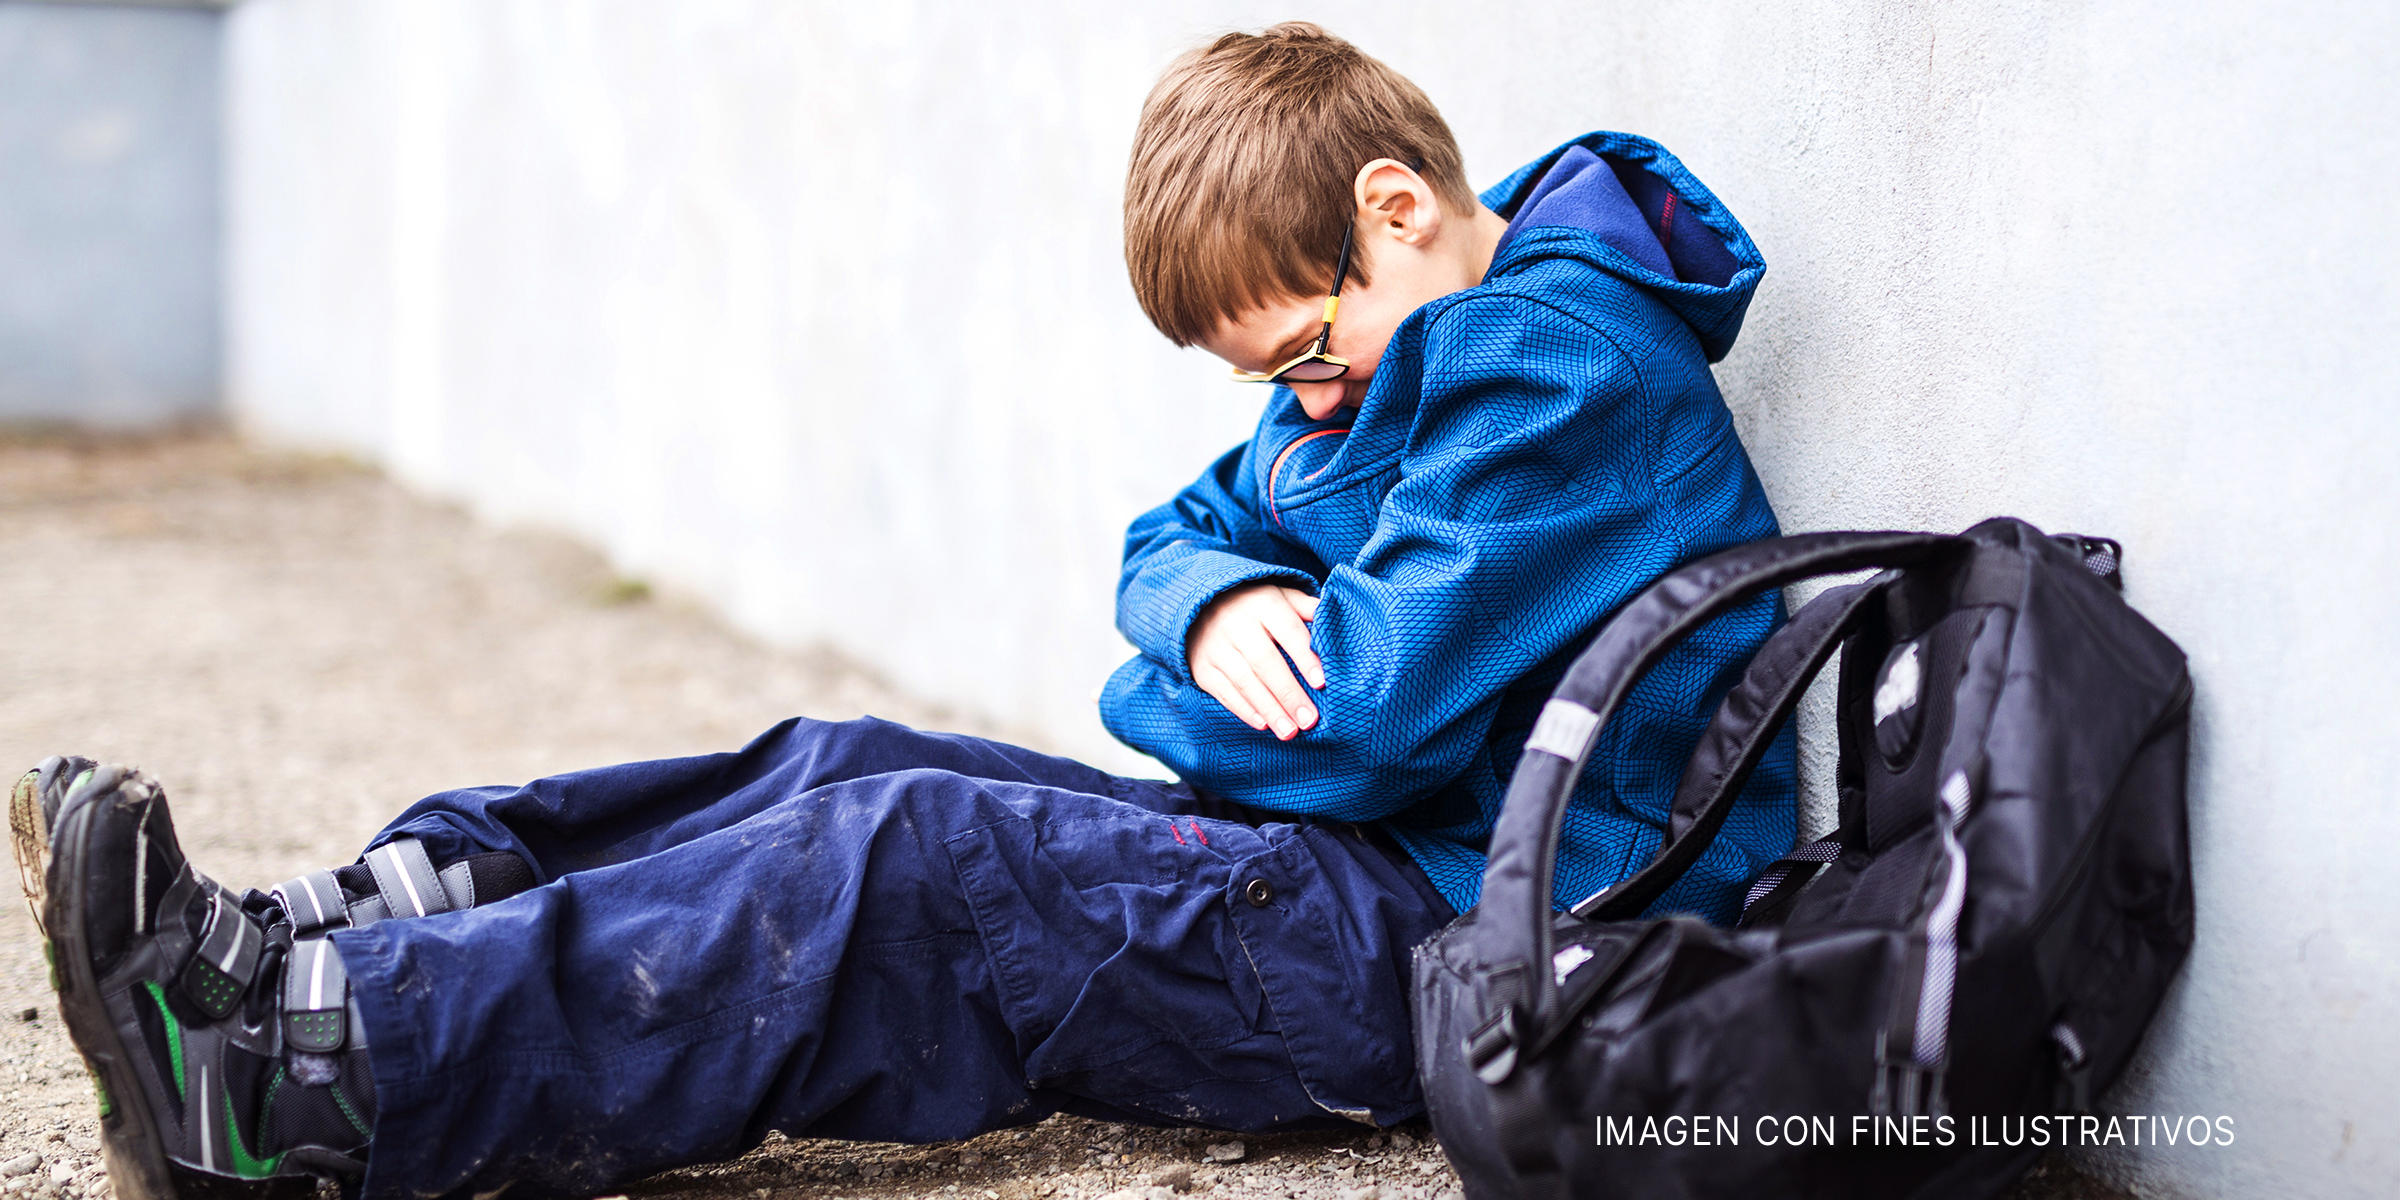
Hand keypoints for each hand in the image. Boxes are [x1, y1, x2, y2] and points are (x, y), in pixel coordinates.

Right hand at [1188, 583, 1325, 739]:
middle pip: (1265, 662)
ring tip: (1289, 731)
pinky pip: (1224, 692)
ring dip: (1269, 709)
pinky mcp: (1203, 669)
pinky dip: (1243, 710)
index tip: (1321, 683)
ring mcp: (1217, 648)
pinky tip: (1263, 725)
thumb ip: (1307, 607)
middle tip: (1310, 720)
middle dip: (1288, 694)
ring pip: (1244, 681)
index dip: (1304, 657)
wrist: (1200, 606)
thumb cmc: (1256, 605)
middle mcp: (1237, 625)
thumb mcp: (1281, 595)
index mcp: (1264, 605)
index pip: (1288, 631)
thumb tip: (1335, 617)